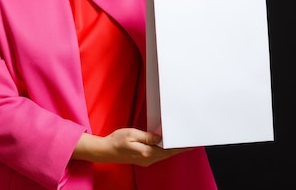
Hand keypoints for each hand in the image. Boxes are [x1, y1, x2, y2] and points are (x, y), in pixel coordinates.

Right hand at [73, 128, 193, 166]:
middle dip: (180, 148)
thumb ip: (147, 136)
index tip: (190, 144)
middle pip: (169, 154)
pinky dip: (166, 150)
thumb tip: (160, 138)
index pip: (168, 150)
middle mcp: (148, 159)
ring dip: (173, 149)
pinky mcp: (143, 159)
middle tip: (190, 141)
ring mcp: (146, 160)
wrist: (105, 151)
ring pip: (164, 155)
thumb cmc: (117, 140)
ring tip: (182, 142)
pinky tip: (168, 145)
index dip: (180, 147)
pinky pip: (159, 155)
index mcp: (147, 152)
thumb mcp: (132, 134)